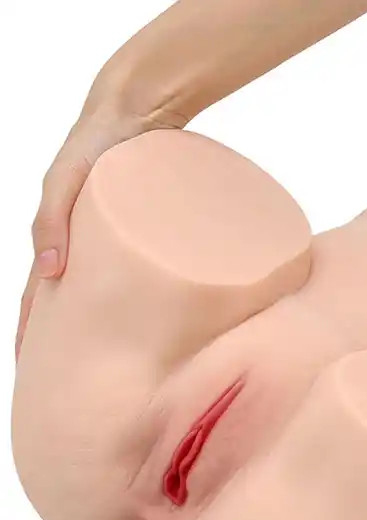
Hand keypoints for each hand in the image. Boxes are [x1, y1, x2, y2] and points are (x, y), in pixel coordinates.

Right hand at [16, 97, 183, 361]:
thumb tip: (47, 272)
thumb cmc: (94, 140)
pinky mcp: (143, 235)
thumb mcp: (63, 179)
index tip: (32, 369)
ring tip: (106, 363)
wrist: (139, 108)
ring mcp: (113, 243)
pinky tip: (147, 327)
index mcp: (56, 239)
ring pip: (102, 295)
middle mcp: (83, 246)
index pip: (36, 297)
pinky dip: (133, 305)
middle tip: (69, 379)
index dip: (32, 333)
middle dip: (64, 341)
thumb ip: (50, 219)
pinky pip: (135, 277)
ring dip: (98, 328)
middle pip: (68, 303)